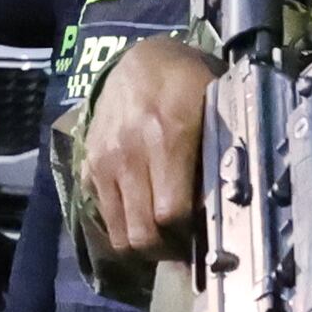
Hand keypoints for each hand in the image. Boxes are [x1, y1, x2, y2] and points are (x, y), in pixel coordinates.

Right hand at [81, 37, 211, 266]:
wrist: (142, 60)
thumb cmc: (189, 84)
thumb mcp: (215, 108)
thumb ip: (217, 155)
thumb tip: (223, 208)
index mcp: (167, 138)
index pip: (171, 214)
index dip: (190, 238)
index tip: (205, 242)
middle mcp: (129, 154)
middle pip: (142, 233)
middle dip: (166, 251)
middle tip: (184, 248)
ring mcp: (104, 162)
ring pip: (119, 234)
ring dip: (143, 245)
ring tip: (164, 238)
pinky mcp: (88, 165)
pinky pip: (104, 214)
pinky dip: (123, 224)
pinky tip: (143, 213)